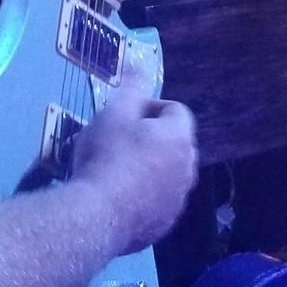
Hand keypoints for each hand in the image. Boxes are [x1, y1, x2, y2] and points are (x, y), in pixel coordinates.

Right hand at [71, 85, 197, 254]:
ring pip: (167, 173)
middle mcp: (188, 168)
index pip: (175, 110)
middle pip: (173, 142)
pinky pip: (157, 201)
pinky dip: (143, 196)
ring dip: (148, 167)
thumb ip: (131, 88)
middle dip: (150, 138)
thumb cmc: (107, 156)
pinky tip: (116, 197)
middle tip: (117, 141)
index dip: (149, 107)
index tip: (123, 116)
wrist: (98, 215)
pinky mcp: (165, 225)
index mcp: (180, 137)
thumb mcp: (114, 113)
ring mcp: (178, 200)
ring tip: (114, 169)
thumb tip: (139, 61)